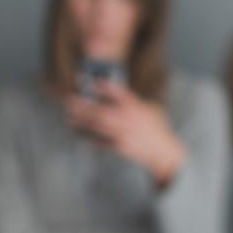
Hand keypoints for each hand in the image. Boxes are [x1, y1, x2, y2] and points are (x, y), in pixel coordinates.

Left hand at [64, 82, 184, 185]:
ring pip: (98, 125)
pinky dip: (91, 139)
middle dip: (83, 105)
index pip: (119, 93)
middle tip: (69, 100)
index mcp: (136, 107)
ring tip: (70, 117)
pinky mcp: (120, 146)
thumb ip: (136, 102)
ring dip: (82, 121)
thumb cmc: (158, 129)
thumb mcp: (151, 109)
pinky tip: (80, 135)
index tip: (93, 82)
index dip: (105, 87)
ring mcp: (122, 133)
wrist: (163, 151)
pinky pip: (101, 142)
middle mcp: (127, 119)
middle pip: (101, 110)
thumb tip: (123, 96)